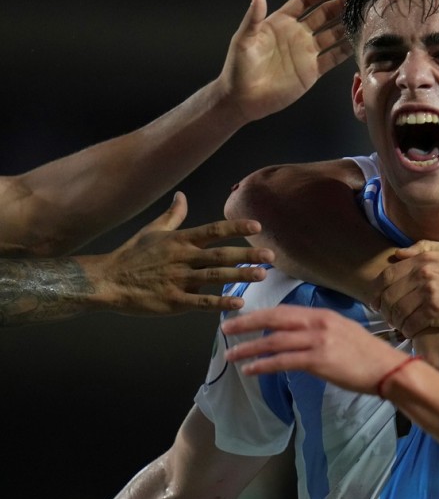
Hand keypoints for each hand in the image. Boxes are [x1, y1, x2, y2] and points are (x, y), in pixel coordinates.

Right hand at [83, 192, 273, 313]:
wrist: (107, 280)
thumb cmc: (131, 255)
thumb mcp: (153, 230)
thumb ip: (173, 215)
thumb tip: (182, 195)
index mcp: (179, 240)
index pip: (213, 231)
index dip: (235, 228)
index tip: (257, 227)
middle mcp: (182, 258)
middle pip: (219, 255)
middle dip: (247, 255)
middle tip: (271, 256)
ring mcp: (177, 279)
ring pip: (214, 277)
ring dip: (239, 276)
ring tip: (261, 275)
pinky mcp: (172, 301)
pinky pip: (200, 302)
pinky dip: (219, 303)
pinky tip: (238, 303)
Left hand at [219, 0, 350, 121]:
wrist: (244, 98)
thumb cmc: (238, 67)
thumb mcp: (243, 39)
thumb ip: (253, 17)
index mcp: (280, 22)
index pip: (304, 2)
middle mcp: (297, 34)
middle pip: (322, 16)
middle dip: (338, 7)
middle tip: (354, 1)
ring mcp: (306, 52)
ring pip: (331, 35)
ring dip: (345, 27)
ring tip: (360, 19)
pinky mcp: (313, 71)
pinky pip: (332, 57)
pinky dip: (345, 51)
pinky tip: (356, 43)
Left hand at [222, 305, 406, 393]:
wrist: (389, 369)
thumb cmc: (368, 355)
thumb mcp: (344, 332)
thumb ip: (320, 331)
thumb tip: (297, 337)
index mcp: (323, 315)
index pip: (284, 311)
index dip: (261, 314)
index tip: (242, 318)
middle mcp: (318, 323)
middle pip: (274, 320)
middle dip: (247, 324)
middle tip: (226, 330)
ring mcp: (318, 341)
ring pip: (274, 341)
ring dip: (249, 348)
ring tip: (231, 356)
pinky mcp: (319, 360)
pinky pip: (283, 361)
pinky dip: (263, 365)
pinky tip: (250, 369)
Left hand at [373, 241, 438, 336]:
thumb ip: (423, 248)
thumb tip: (398, 253)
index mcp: (423, 259)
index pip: (387, 275)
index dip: (377, 289)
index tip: (376, 299)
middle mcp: (423, 275)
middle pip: (388, 294)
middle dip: (382, 308)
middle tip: (385, 315)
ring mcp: (428, 294)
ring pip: (397, 311)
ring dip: (394, 321)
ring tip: (398, 324)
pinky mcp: (436, 313)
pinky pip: (410, 324)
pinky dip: (406, 330)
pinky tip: (409, 332)